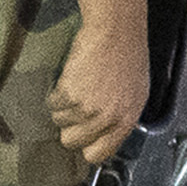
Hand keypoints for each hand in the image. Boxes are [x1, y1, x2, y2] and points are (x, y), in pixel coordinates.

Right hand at [47, 0, 151, 170]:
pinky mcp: (70, 94)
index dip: (87, 146)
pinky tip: (71, 78)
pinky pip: (52, 104)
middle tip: (75, 108)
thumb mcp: (135, 94)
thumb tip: (103, 134)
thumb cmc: (128, 57)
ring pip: (59, 121)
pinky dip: (56, 92)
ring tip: (77, 86)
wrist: (116, 31)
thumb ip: (119, 118)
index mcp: (126, 121)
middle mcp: (107, 119)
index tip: (82, 137)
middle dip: (69, 127)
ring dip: (63, 106)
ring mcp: (87, 108)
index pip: (99, 154)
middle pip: (72, 142)